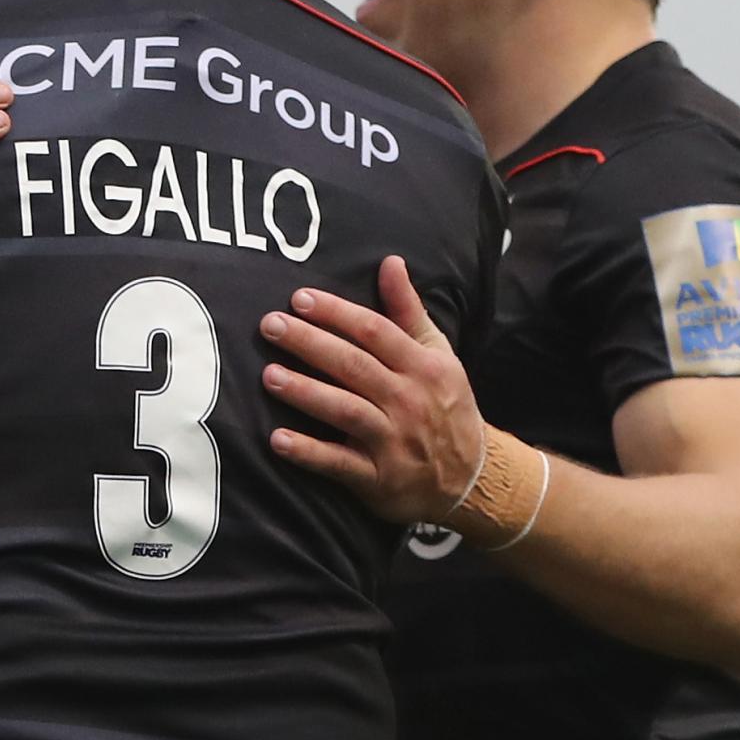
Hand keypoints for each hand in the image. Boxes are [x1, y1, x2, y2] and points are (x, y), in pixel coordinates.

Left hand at [259, 254, 487, 524]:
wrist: (470, 477)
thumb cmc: (443, 405)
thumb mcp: (438, 355)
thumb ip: (408, 310)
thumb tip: (390, 262)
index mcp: (422, 367)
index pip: (375, 332)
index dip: (337, 314)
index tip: (299, 299)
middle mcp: (408, 401)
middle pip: (354, 366)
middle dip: (310, 344)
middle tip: (270, 326)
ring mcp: (393, 441)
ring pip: (345, 411)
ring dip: (305, 393)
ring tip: (269, 376)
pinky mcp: (378, 478)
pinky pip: (339, 463)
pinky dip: (308, 452)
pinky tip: (277, 439)